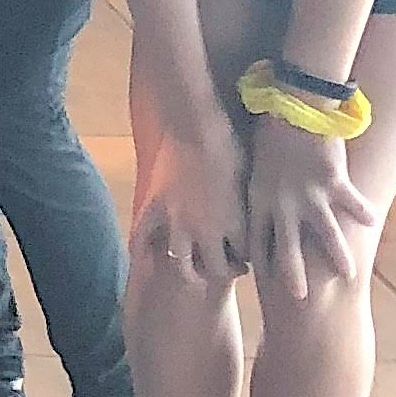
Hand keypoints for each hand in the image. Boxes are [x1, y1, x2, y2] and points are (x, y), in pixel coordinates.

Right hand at [136, 114, 248, 283]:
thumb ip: (245, 206)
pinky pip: (142, 240)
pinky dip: (144, 254)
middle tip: (226, 265)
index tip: (246, 251)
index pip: (246, 255)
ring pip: (182, 264)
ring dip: (189, 271)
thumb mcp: (247, 180)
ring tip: (191, 268)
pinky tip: (148, 260)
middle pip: (217, 269)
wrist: (195, 125)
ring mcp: (177, 222)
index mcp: (235, 222)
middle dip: (224, 270)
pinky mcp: (153, 210)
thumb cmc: (229, 145)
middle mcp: (207, 230)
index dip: (247, 255)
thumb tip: (253, 216)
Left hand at [246, 118, 377, 300]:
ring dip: (337, 256)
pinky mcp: (333, 181)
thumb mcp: (252, 160)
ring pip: (325, 234)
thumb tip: (253, 196)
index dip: (260, 259)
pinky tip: (373, 223)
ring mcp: (310, 195)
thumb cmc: (268, 128)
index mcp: (260, 197)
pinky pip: (351, 202)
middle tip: (299, 298)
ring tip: (347, 276)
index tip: (262, 279)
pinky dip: (363, 211)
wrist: (291, 104)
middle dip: (294, 274)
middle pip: (288, 247)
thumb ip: (256, 183)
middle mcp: (284, 203)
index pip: (257, 237)